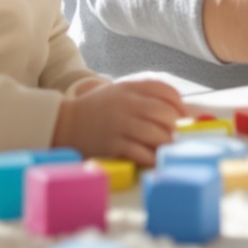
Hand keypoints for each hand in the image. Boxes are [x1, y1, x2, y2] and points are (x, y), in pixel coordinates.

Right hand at [50, 78, 186, 164]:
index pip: (164, 90)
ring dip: (166, 143)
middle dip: (174, 125)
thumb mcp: (118, 92)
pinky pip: (142, 153)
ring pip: (156, 134)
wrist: (64, 123)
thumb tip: (177, 108)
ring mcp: (119, 125)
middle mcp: (125, 104)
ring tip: (167, 147)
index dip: (179, 103)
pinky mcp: (113, 145)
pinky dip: (152, 158)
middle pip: (164, 112)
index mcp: (128, 88)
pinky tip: (154, 159)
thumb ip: (143, 94)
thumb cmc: (96, 109)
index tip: (183, 114)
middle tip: (175, 133)